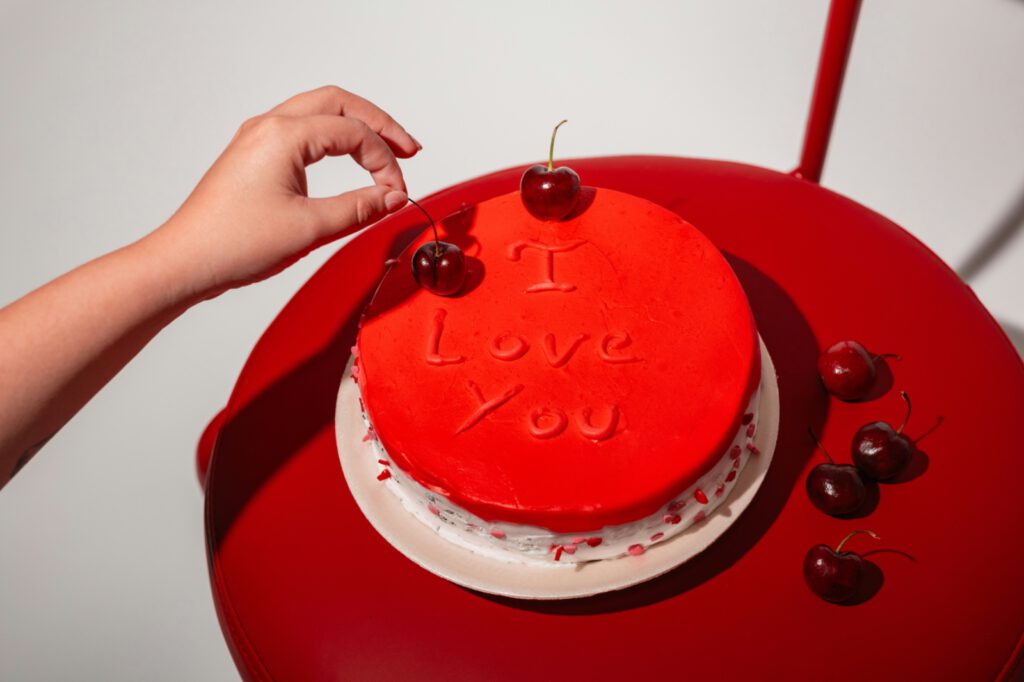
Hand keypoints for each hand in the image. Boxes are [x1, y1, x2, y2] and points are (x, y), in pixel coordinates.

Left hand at [149, 85, 418, 299]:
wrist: (187, 261)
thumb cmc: (233, 243)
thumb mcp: (311, 228)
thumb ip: (360, 209)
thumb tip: (392, 199)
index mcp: (283, 136)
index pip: (354, 134)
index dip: (385, 161)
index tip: (397, 192)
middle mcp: (269, 127)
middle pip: (339, 103)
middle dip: (379, 125)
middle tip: (408, 149)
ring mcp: (257, 138)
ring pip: (319, 111)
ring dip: (356, 127)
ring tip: (384, 150)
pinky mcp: (253, 155)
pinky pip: (302, 130)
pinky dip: (332, 138)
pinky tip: (346, 157)